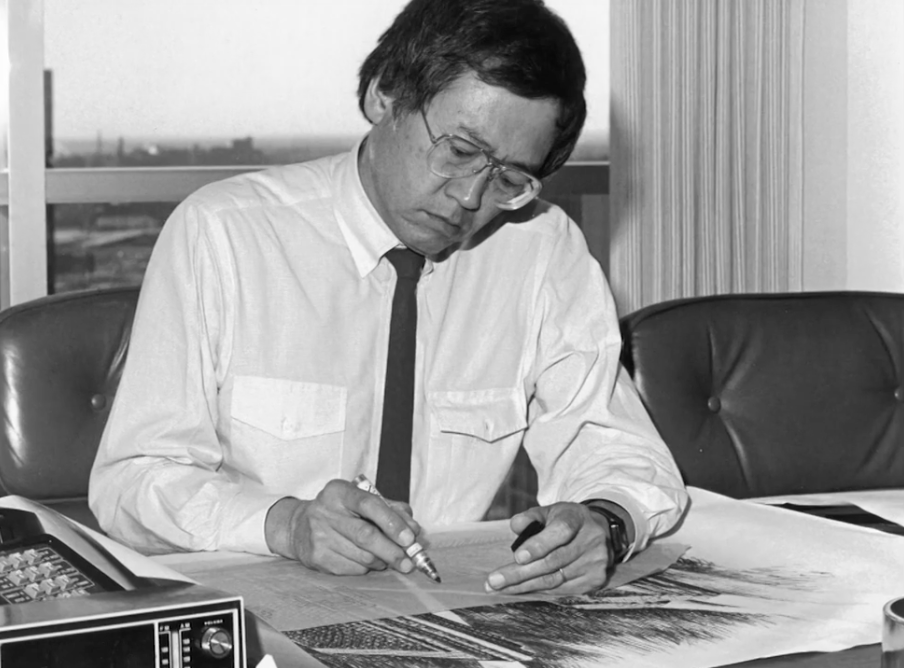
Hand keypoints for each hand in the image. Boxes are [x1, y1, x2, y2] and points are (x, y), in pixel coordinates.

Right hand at [265, 479, 421, 575]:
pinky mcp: (317, 557)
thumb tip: (414, 529)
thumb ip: (391, 509)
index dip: (392, 522)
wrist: (300, 526)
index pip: (369, 505)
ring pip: (362, 556)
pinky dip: (367, 568)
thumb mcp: (362, 500)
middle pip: (366, 535)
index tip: (410, 538)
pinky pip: (352, 569)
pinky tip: (367, 561)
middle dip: (392, 550)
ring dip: (382, 561)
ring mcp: (319, 536)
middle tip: (409, 562)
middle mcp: (326, 511)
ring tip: (388, 559)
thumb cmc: (341, 512)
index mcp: (339, 492)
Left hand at [485, 502, 613, 594]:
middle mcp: (590, 540)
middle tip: (494, 581)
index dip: (539, 545)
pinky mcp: (596, 580)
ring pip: (555, 579)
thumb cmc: (566, 521)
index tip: (518, 557)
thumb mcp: (549, 512)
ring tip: (500, 588)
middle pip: (553, 561)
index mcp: (577, 518)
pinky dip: (540, 590)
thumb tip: (515, 526)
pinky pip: (562, 589)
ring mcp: (595, 562)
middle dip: (520, 574)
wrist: (600, 532)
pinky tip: (520, 591)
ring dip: (525, 586)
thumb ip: (530, 517)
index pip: (560, 532)